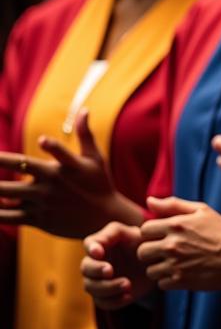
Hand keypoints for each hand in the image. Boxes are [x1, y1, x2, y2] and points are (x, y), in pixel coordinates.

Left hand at [0, 111, 140, 237]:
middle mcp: (54, 183)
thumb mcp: (95, 158)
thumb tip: (84, 109)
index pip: (57, 151)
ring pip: (8, 194)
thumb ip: (85, 134)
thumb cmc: (99, 183)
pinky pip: (10, 216)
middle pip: (21, 168)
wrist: (103, 219)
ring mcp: (44, 202)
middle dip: (0, 162)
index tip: (42, 140)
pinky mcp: (38, 219)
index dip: (51, 145)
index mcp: (68, 167)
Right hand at [82, 220, 152, 309]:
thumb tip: (111, 240)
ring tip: (127, 285)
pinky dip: (113, 301)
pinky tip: (128, 296)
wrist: (154, 264)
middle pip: (86, 268)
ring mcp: (99, 280)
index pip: (90, 244)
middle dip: (96, 270)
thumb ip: (124, 232)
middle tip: (110, 271)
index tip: (99, 252)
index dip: (92, 248)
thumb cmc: (144, 243)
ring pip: (91, 287)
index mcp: (102, 243)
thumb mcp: (138, 234)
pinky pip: (102, 302)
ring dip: (107, 288)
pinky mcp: (106, 295)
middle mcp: (96, 262)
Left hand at [136, 196, 220, 290]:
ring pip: (150, 270)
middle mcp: (173, 244)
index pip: (144, 229)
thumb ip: (173, 204)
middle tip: (165, 251)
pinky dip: (169, 280)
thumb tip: (149, 200)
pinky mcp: (180, 281)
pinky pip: (161, 283)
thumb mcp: (202, 210)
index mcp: (176, 224)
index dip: (152, 233)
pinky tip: (182, 272)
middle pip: (142, 251)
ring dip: (159, 267)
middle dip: (151, 251)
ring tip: (175, 263)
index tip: (162, 236)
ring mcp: (175, 264)